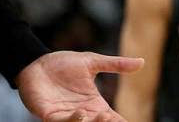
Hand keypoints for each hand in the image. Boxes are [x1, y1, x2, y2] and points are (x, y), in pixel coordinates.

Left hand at [17, 51, 144, 121]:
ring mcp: (66, 116)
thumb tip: (142, 62)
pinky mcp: (50, 115)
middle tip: (114, 119)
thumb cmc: (62, 63)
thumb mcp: (91, 62)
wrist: (35, 61)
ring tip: (103, 116)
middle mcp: (83, 113)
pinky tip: (81, 113)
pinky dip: (73, 121)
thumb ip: (116, 64)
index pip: (113, 119)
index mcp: (94, 104)